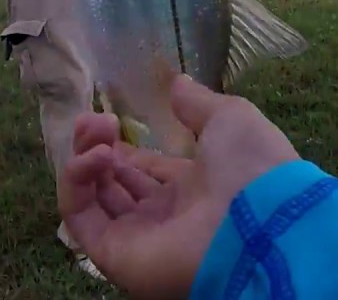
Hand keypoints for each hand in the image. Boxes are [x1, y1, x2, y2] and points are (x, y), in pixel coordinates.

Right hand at [57, 75, 301, 299]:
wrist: (262, 225)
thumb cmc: (251, 170)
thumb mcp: (230, 119)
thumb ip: (197, 103)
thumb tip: (176, 83)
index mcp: (191, 191)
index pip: (143, 171)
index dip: (121, 146)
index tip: (107, 120)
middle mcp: (162, 216)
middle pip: (112, 183)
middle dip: (97, 147)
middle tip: (93, 119)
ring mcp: (135, 237)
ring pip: (91, 197)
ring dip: (83, 158)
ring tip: (93, 128)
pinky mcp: (113, 254)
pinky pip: (80, 218)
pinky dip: (75, 183)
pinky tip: (95, 156)